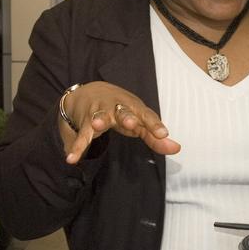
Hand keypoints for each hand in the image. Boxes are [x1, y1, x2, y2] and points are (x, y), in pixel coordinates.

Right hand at [58, 81, 180, 163]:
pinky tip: (71, 158)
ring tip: (97, 125)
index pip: (146, 115)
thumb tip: (177, 148)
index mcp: (133, 107)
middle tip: (131, 123)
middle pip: (122, 110)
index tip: (163, 134)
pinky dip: (76, 147)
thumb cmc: (122, 110)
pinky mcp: (85, 122)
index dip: (154, 124)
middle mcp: (117, 107)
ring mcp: (99, 112)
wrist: (91, 91)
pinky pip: (81, 136)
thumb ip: (155, 137)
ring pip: (99, 115)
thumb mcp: (139, 121)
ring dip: (99, 119)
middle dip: (126, 116)